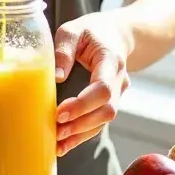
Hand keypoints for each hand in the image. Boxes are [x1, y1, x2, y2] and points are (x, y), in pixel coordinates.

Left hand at [53, 13, 132, 156]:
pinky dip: (82, 135)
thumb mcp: (74, 30)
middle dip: (81, 124)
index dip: (83, 104)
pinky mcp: (110, 102)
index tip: (60, 112)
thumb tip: (56, 77)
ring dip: (81, 134)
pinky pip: (99, 122)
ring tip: (56, 143)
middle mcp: (118, 79)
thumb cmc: (92, 30)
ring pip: (104, 121)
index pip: (103, 88)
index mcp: (110, 59)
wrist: (117, 34)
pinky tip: (64, 145)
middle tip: (55, 130)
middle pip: (107, 110)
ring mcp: (118, 92)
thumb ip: (64, 50)